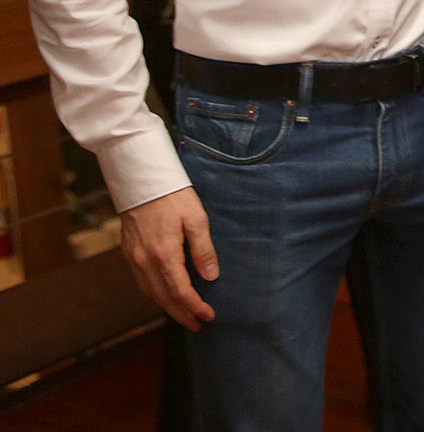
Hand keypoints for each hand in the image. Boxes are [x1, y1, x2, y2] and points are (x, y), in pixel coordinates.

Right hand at [120, 187, 216, 331]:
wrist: (142, 181)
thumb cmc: (174, 197)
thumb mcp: (196, 219)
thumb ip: (203, 250)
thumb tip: (210, 277)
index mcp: (164, 255)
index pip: (180, 292)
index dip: (195, 307)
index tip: (209, 316)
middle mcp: (144, 261)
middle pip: (164, 298)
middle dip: (182, 314)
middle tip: (198, 325)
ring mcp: (133, 258)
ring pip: (150, 293)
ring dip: (167, 308)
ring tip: (184, 316)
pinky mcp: (129, 252)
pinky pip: (141, 282)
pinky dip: (155, 294)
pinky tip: (165, 296)